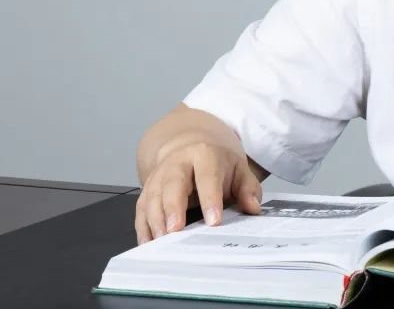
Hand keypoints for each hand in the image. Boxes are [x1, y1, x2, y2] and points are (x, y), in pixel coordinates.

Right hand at [135, 141, 262, 244]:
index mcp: (204, 154)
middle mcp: (176, 164)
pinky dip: (144, 229)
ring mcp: (158, 178)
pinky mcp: (146, 192)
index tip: (214, 222)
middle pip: (172, 185)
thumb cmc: (217, 165)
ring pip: (151, 199)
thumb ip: (248, 188)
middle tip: (176, 232)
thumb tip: (252, 208)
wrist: (189, 148)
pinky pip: (141, 211)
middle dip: (173, 208)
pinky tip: (149, 245)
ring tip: (161, 244)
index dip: (210, 199)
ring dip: (155, 222)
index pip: (207, 177)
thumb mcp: (238, 170)